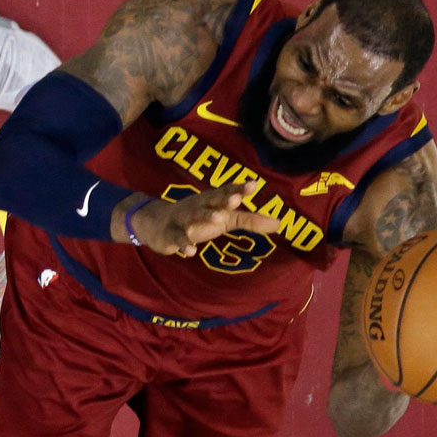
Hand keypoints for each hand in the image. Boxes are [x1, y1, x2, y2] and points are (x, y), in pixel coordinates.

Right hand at [126, 182, 280, 255]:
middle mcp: (198, 206)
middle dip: (223, 199)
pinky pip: (177, 238)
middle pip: (211, 201)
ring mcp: (183, 219)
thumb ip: (250, 221)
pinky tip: (190, 251)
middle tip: (237, 198)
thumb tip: (280, 223)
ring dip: (206, 216)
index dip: (239, 189)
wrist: (156, 225)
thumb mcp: (224, 219)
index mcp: (212, 201)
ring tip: (218, 218)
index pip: (227, 192)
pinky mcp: (171, 234)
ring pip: (194, 216)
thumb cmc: (197, 220)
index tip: (254, 184)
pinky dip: (183, 244)